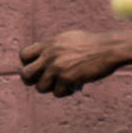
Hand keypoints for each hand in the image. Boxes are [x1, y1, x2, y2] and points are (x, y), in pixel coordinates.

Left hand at [17, 31, 131, 97]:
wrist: (108, 49)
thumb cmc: (91, 44)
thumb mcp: (67, 39)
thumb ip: (53, 48)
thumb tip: (43, 59)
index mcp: (48, 44)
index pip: (23, 55)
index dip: (27, 64)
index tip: (37, 67)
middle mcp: (49, 56)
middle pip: (25, 74)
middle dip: (31, 80)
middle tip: (43, 81)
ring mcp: (57, 68)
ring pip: (40, 88)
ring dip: (50, 88)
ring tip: (61, 84)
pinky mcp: (68, 79)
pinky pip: (57, 93)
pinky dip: (64, 92)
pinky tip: (73, 87)